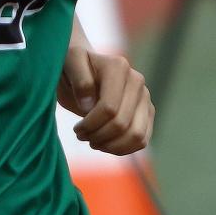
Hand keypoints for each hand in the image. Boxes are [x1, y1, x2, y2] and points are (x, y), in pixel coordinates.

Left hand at [58, 41, 153, 155]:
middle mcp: (137, 80)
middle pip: (122, 124)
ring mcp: (145, 97)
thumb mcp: (68, 65)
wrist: (81, 71)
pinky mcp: (148, 112)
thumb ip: (79, 79)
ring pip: (136, 136)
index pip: (109, 108)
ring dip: (111, 146)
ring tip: (93, 142)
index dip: (91, 125)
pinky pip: (142, 140)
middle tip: (81, 136)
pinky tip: (105, 144)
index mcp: (118, 67)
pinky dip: (122, 149)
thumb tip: (88, 105)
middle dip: (98, 136)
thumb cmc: (71, 69)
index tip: (76, 129)